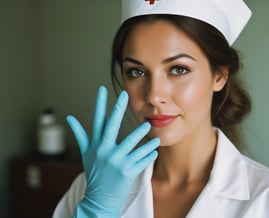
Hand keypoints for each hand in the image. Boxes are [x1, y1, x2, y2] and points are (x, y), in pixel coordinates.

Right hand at [67, 86, 159, 217]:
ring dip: (142, 133)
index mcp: (96, 146)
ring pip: (132, 142)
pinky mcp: (128, 172)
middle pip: (112, 126)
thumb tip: (70, 118)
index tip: (101, 89)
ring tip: (149, 125)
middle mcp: (105, 152)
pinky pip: (142, 159)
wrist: (99, 199)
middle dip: (118, 108)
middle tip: (125, 94)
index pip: (97, 121)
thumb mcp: (86, 154)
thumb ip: (80, 135)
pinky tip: (154, 149)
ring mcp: (117, 162)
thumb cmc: (94, 174)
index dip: (99, 104)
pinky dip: (149, 153)